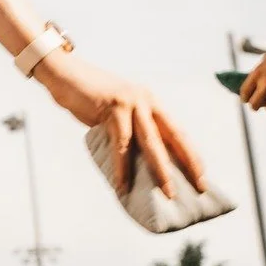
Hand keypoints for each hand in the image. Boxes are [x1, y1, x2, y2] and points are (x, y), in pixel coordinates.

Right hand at [34, 50, 205, 195]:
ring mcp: (131, 102)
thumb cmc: (86, 97)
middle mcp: (146, 100)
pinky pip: (122, 143)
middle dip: (188, 163)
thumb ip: (128, 132)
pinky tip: (123, 184)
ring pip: (151, 142)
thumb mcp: (114, 114)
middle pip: (174, 136)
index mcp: (149, 102)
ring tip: (167, 192)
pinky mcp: (114, 107)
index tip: (202, 175)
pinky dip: (122, 166)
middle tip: (200, 186)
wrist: (62, 73)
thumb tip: (137, 165)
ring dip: (161, 169)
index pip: (177, 131)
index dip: (191, 154)